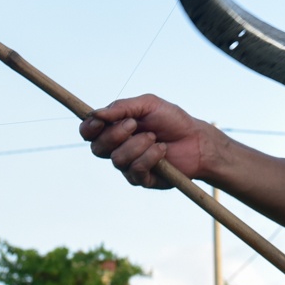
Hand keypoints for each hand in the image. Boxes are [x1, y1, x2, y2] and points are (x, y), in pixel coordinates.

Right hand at [79, 95, 220, 189]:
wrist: (196, 139)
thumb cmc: (172, 120)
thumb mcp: (147, 104)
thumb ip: (121, 107)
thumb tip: (96, 114)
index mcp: (114, 129)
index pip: (88, 132)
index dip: (89, 128)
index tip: (99, 121)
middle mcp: (117, 149)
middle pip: (98, 148)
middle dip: (115, 134)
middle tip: (134, 124)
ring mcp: (128, 166)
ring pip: (117, 159)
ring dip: (138, 145)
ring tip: (155, 137)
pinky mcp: (141, 179)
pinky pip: (135, 169)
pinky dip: (150, 156)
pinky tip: (162, 150)